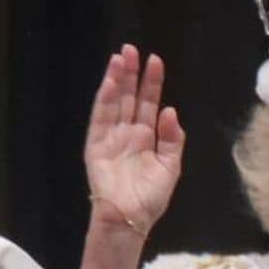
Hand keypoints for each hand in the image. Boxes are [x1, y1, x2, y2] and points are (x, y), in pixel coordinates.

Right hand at [85, 43, 184, 234]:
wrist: (129, 219)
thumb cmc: (150, 198)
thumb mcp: (170, 167)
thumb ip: (172, 139)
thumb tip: (170, 111)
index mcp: (146, 138)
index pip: (148, 104)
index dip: (151, 83)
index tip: (155, 60)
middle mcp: (127, 133)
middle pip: (129, 98)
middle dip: (131, 74)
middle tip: (132, 49)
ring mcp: (110, 138)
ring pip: (114, 103)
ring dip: (116, 81)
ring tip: (120, 58)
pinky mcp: (95, 145)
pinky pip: (100, 118)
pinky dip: (104, 100)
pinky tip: (109, 83)